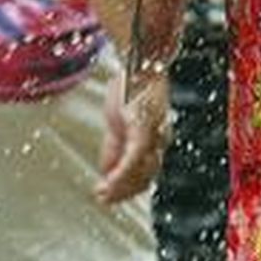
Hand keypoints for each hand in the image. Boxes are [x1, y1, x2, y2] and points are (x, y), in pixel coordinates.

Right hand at [96, 67, 171, 205]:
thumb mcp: (118, 123)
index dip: (128, 189)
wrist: (141, 61)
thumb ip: (114, 147)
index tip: (108, 198)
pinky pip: (132, 158)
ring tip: (100, 195)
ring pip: (139, 173)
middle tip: (101, 199)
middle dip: (123, 192)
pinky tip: (106, 185)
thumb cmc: (131, 89)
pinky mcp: (141, 127)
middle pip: (145, 177)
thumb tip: (107, 171)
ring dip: (119, 188)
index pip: (146, 174)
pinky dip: (119, 175)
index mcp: (156, 140)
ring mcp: (153, 135)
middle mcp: (160, 140)